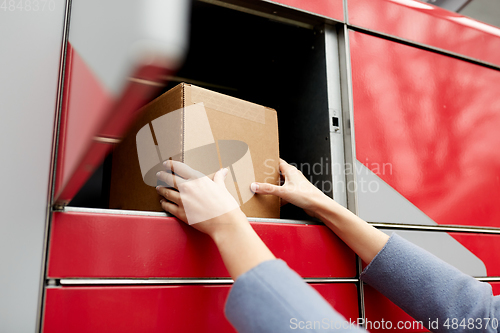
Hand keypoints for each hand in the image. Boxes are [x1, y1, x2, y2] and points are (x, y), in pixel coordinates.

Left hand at [157, 161, 274, 279]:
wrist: (225, 223)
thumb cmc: (226, 206)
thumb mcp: (222, 187)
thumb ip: (219, 178)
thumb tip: (223, 171)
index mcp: (198, 179)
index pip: (179, 168)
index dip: (170, 165)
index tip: (166, 164)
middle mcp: (188, 188)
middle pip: (169, 178)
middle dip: (162, 175)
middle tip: (159, 174)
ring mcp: (183, 201)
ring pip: (166, 192)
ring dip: (161, 189)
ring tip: (159, 188)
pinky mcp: (181, 213)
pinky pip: (168, 206)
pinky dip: (164, 203)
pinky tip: (163, 202)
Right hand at [250, 159, 328, 217]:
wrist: (318, 206)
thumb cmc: (307, 195)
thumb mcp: (283, 191)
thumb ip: (268, 189)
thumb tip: (256, 186)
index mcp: (290, 171)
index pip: (278, 162)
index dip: (270, 162)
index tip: (261, 162)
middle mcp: (293, 176)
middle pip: (278, 173)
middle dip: (270, 176)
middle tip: (261, 178)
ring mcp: (296, 184)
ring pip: (282, 184)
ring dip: (275, 187)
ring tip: (267, 190)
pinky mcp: (297, 193)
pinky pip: (285, 192)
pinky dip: (280, 196)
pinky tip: (277, 202)